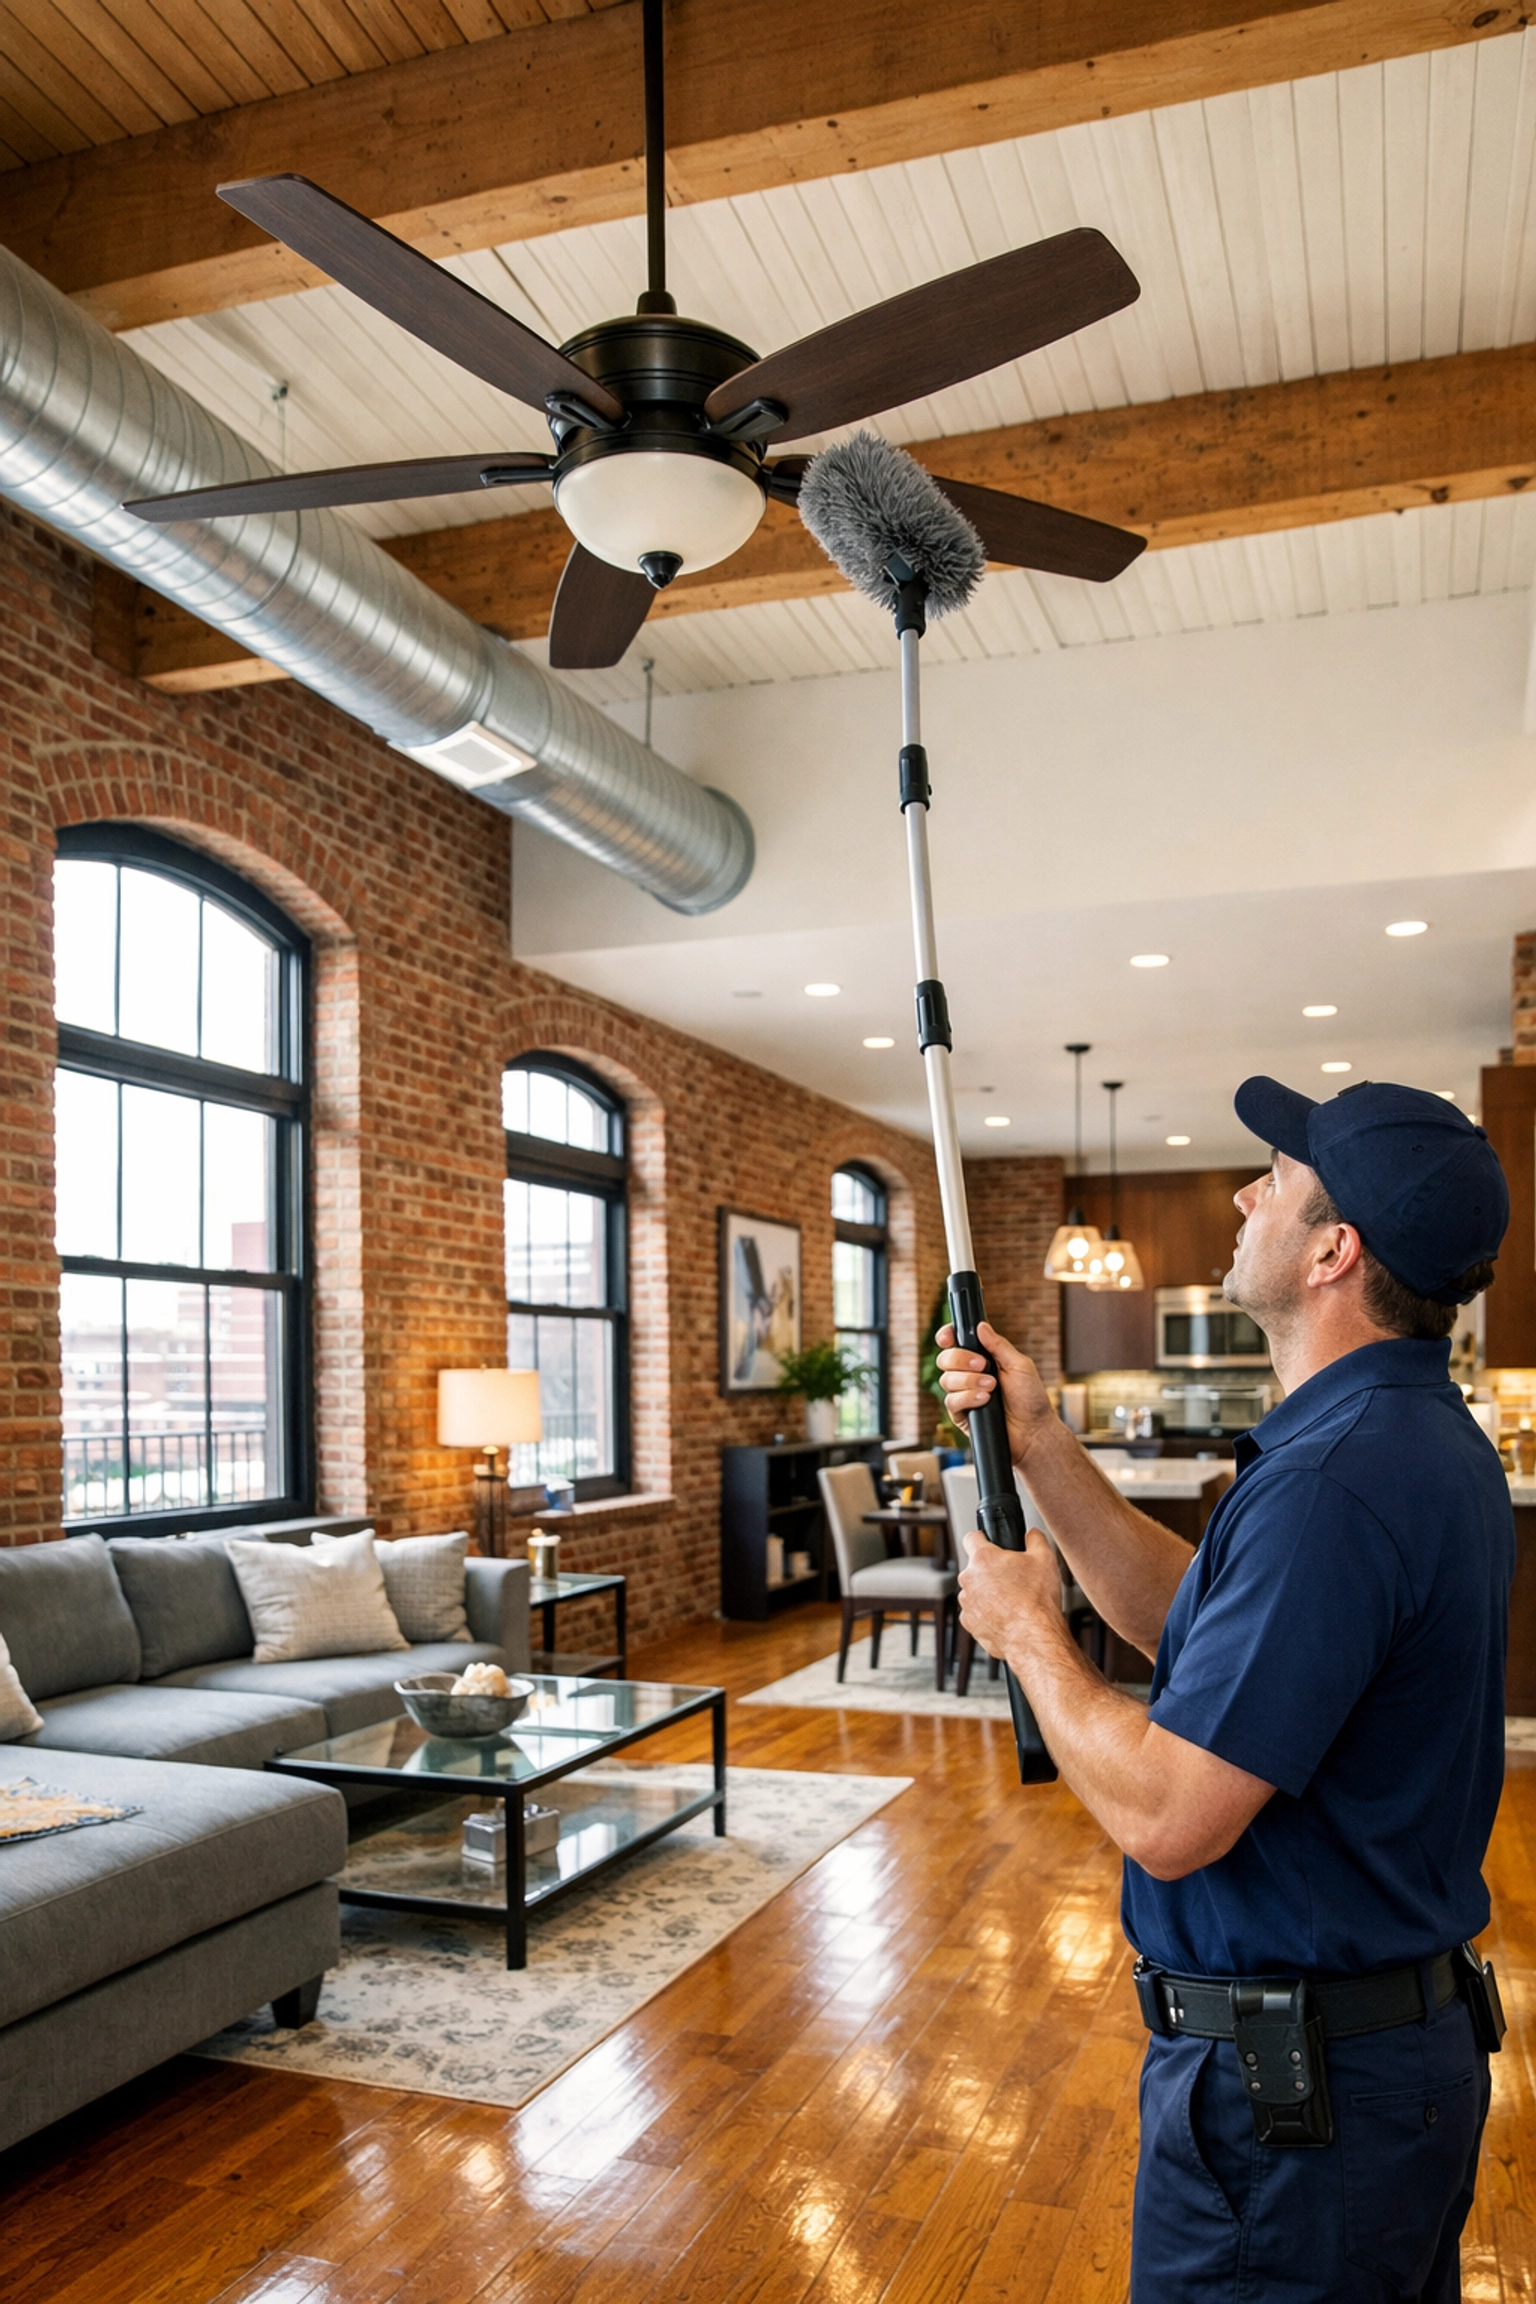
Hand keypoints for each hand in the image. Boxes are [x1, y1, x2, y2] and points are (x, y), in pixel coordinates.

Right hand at [935, 1318, 1053, 1461]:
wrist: (1033, 1430)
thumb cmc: (1031, 1398)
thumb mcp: (1019, 1365)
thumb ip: (999, 1346)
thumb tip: (981, 1326)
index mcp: (982, 1359)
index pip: (956, 1343)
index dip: (947, 1337)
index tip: (948, 1337)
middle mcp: (969, 1375)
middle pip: (945, 1359)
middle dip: (961, 1359)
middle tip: (983, 1366)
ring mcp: (963, 1395)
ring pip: (946, 1380)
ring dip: (969, 1381)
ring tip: (991, 1387)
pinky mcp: (961, 1415)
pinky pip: (951, 1401)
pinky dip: (967, 1398)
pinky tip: (984, 1400)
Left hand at [958, 1524, 1062, 1661]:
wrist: (1034, 1637)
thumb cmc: (1037, 1600)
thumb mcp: (1045, 1558)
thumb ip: (1034, 1538)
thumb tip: (1031, 1534)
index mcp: (983, 1559)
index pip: (971, 1538)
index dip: (982, 1539)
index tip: (989, 1544)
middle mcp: (969, 1579)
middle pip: (975, 1568)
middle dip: (991, 1572)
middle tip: (1013, 1579)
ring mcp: (967, 1603)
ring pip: (975, 1592)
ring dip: (988, 1594)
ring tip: (1012, 1601)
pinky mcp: (970, 1624)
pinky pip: (976, 1613)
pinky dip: (988, 1614)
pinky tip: (1007, 1617)